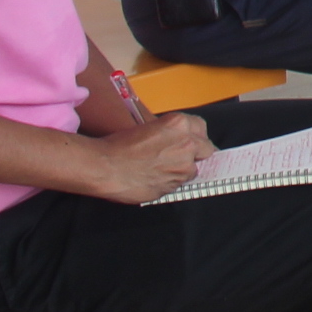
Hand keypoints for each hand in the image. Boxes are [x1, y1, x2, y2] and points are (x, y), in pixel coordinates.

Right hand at [82, 111, 212, 202]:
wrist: (104, 167)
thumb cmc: (119, 145)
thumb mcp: (150, 127)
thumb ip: (172, 133)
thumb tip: (179, 140)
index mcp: (179, 125)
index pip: (201, 127)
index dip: (195, 134)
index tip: (190, 139)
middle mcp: (186, 145)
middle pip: (206, 150)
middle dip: (196, 153)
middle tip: (179, 155)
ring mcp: (182, 168)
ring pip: (193, 170)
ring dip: (182, 169)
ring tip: (161, 167)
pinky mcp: (174, 186)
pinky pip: (179, 184)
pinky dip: (171, 182)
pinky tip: (154, 177)